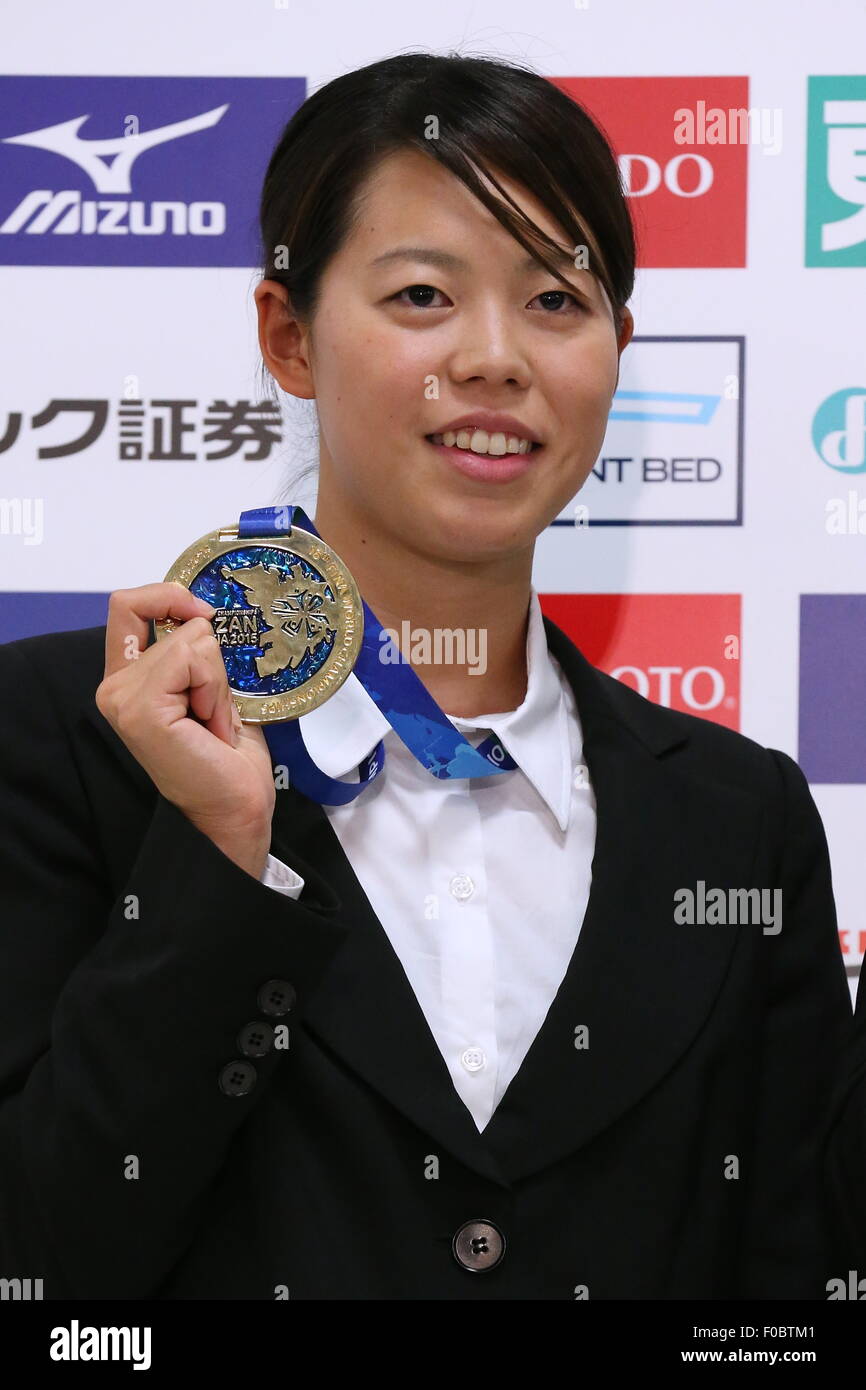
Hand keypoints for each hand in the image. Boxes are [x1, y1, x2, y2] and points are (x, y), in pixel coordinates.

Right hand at [95, 583, 275, 877]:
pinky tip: (211, 724)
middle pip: (171, 620)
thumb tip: (206, 616)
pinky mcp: (140, 709)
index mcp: (128, 681)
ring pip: (190, 640)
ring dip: (217, 679)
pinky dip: (215, 687)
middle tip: (215, 708)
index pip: (129, 606)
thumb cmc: (228, 761)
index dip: (168, 596)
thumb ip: (197, 654)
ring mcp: (122, 699)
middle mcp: (115, 688)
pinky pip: (192, 659)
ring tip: (213, 721)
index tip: (205, 616)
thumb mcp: (213, 691)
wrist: (236, 810)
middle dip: (212, 658)